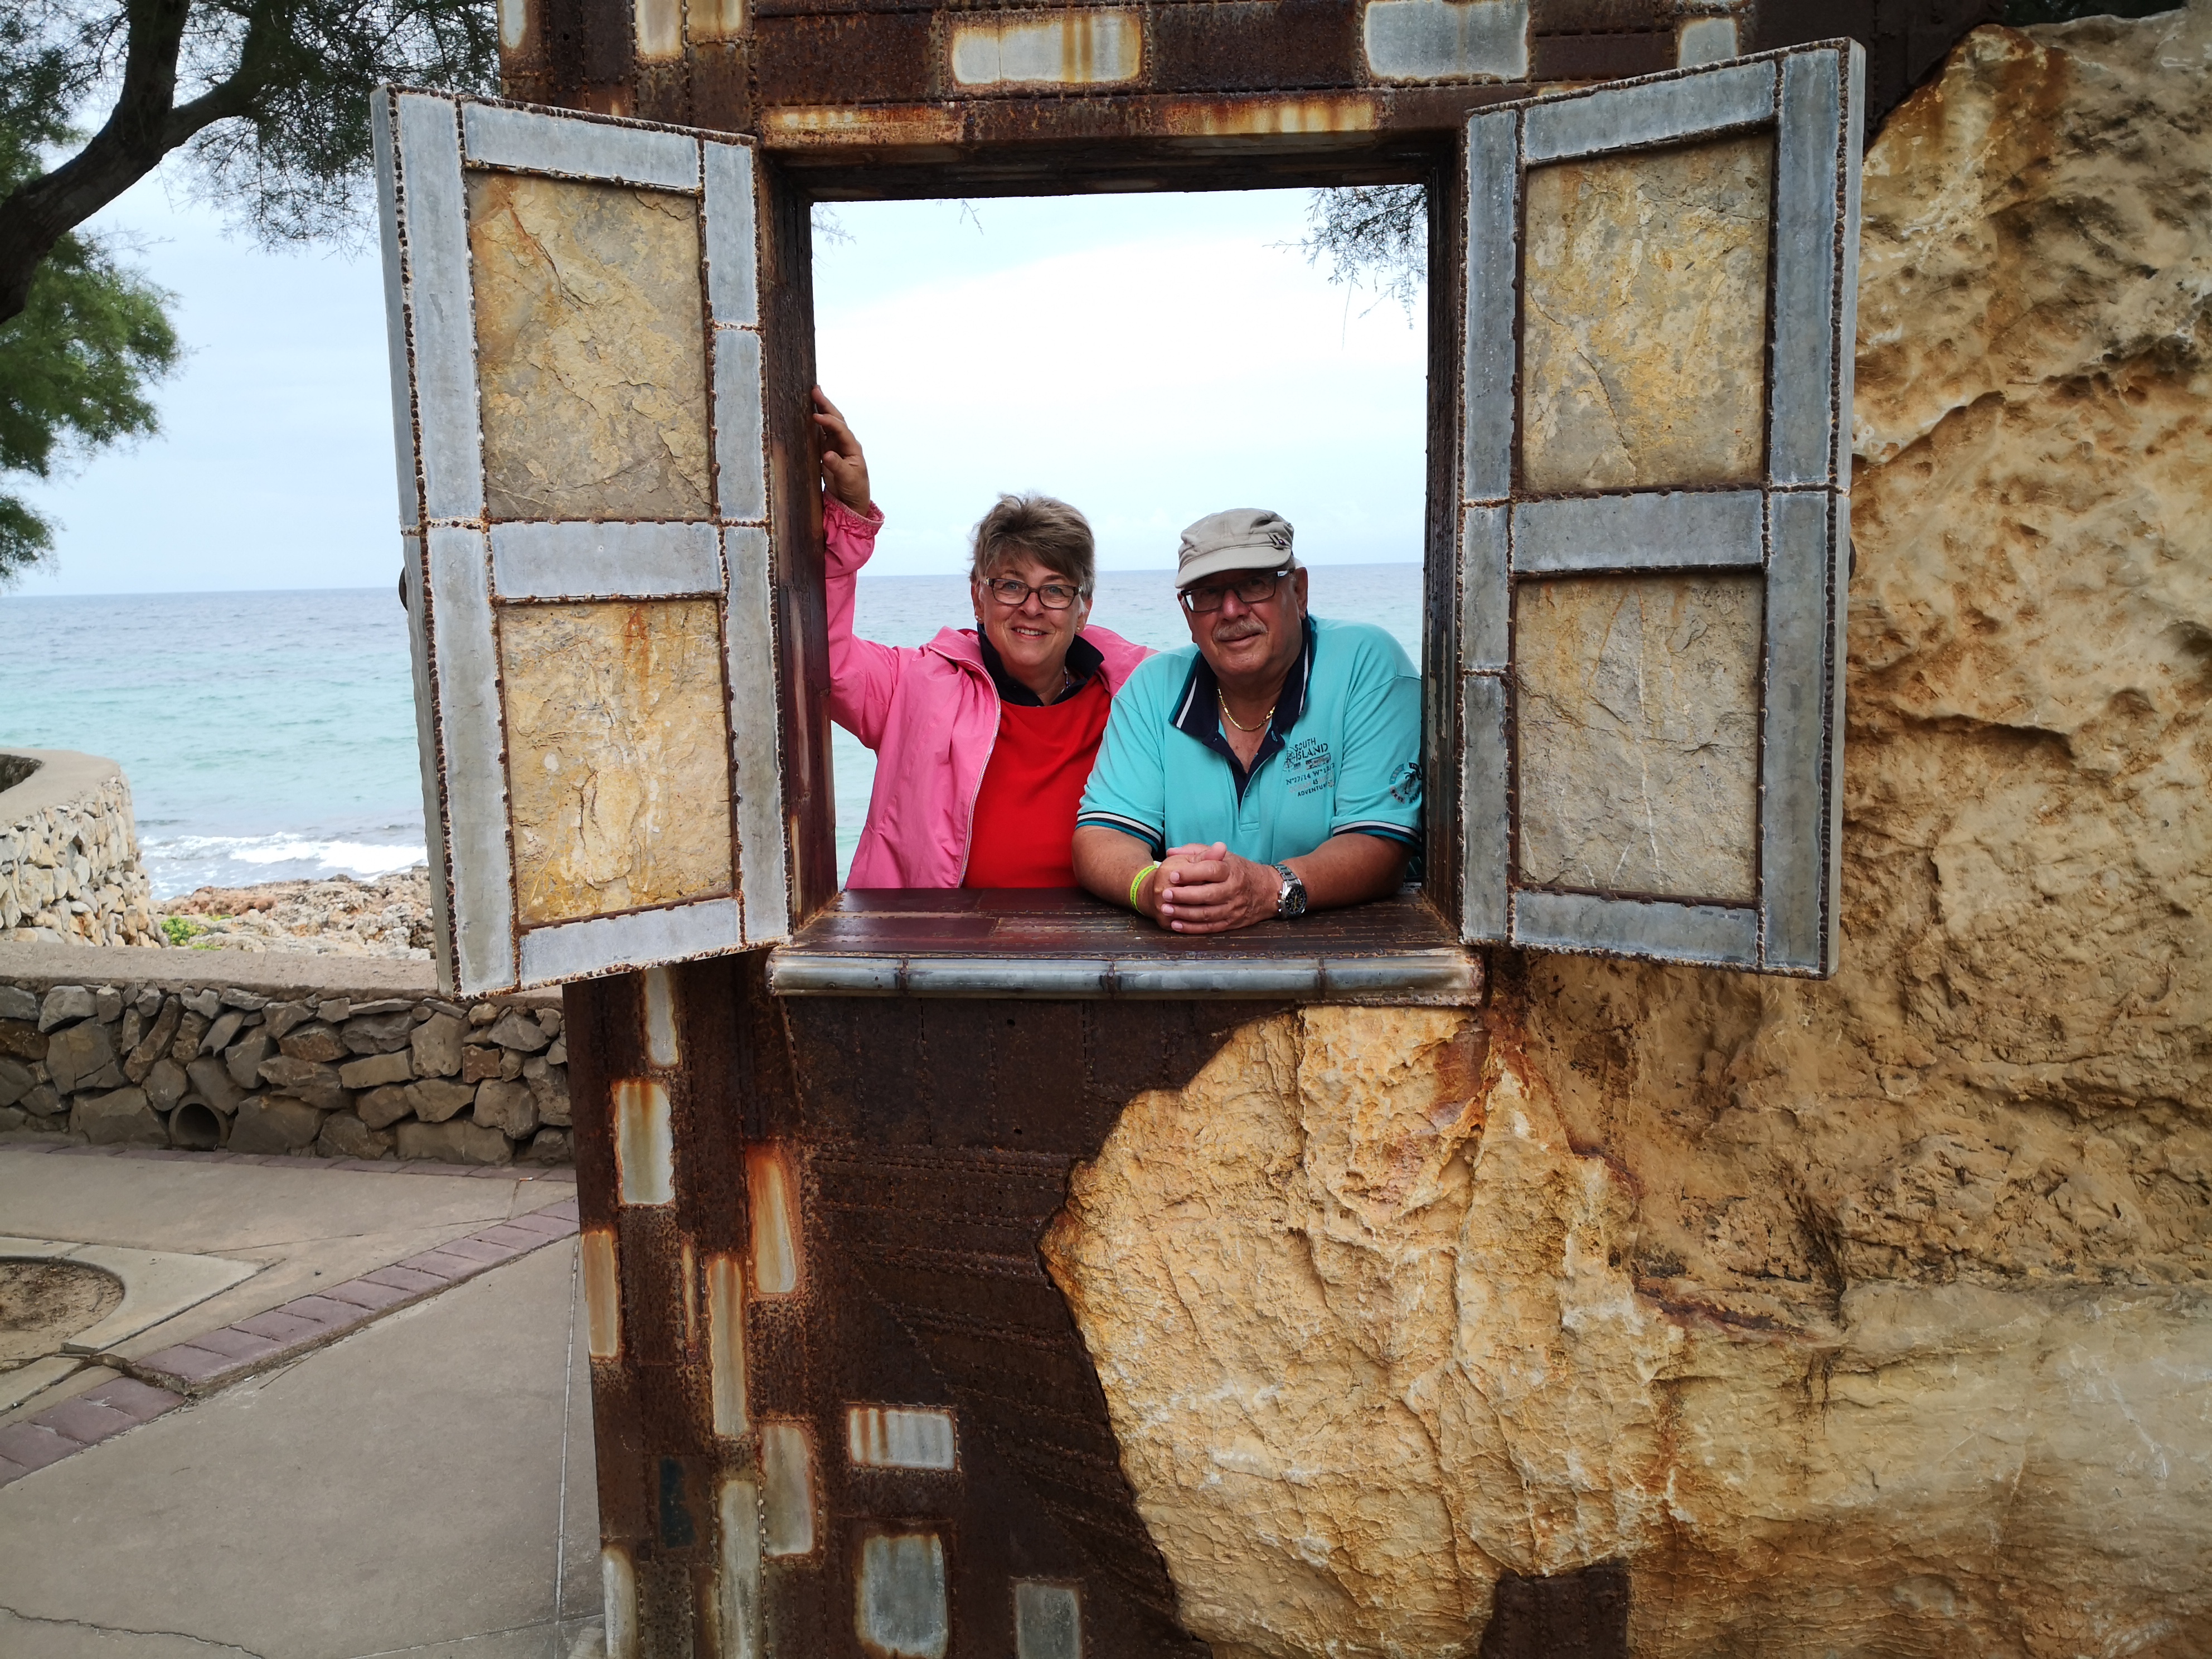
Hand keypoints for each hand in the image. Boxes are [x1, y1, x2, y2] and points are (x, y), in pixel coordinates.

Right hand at [812, 387, 870, 514]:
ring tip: (812, 395)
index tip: (816, 416)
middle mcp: (845, 443)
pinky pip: (820, 434)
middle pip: (835, 420)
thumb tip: (827, 455)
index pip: (840, 430)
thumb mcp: (848, 479)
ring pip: (827, 424)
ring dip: (820, 409)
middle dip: (825, 405)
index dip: (829, 422)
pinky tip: (807, 414)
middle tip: (815, 390)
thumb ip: (838, 467)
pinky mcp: (827, 451)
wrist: (851, 501)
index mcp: (852, 448)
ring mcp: (835, 446)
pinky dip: (814, 423)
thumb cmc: (854, 489)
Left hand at [1150, 842, 1280, 933]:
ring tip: (1166, 909)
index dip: (1191, 873)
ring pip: (1207, 913)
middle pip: (1208, 894)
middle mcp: (1234, 889)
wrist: (1268, 891)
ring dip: (1185, 913)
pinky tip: (1176, 924)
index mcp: (1231, 870)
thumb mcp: (1224, 857)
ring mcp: (1233, 908)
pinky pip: (1210, 927)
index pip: (1211, 870)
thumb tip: (1172, 851)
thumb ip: (1197, 852)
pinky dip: (1192, 928)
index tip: (1173, 874)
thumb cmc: (1239, 871)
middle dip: (1184, 895)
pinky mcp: (1232, 923)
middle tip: (1165, 894)